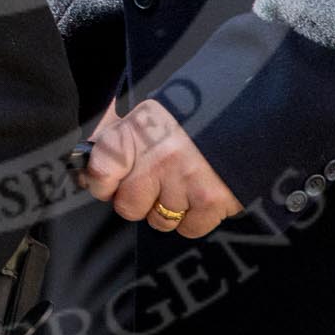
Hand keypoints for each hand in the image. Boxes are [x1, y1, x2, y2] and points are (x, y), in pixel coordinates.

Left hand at [80, 99, 241, 238]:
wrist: (250, 105)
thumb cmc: (196, 108)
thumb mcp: (149, 108)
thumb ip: (114, 133)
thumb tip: (84, 162)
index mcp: (139, 129)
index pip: (100, 171)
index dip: (102, 182)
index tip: (109, 182)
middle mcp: (158, 157)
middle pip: (127, 206)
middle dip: (139, 198)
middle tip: (157, 180)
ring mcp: (185, 182)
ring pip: (159, 221)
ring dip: (169, 209)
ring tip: (184, 182)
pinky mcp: (212, 202)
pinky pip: (188, 229)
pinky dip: (195, 218)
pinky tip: (202, 192)